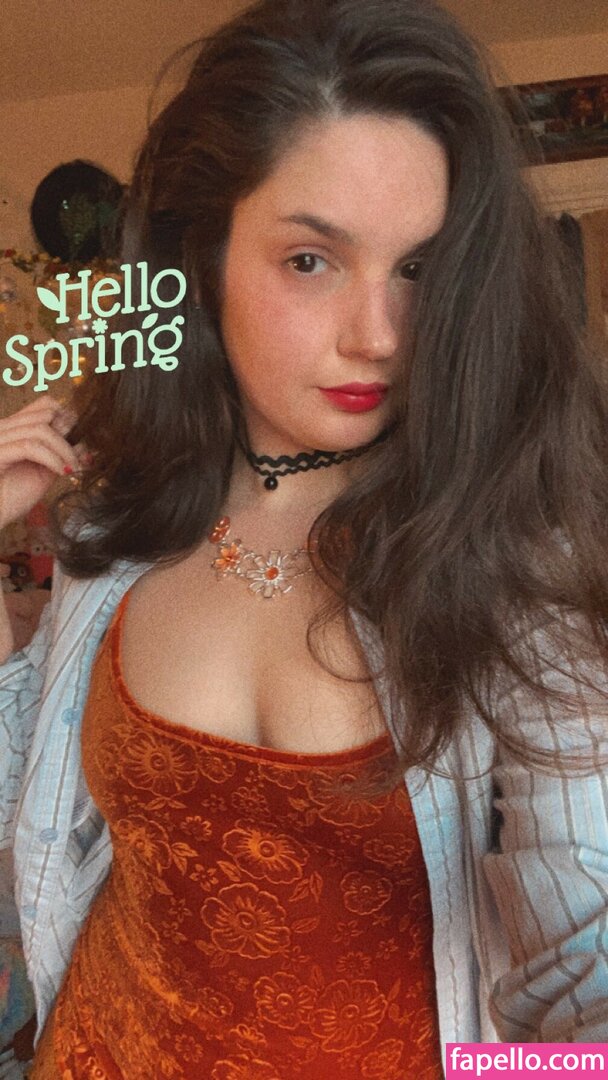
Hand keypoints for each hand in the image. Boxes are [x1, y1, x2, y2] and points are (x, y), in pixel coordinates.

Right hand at [0, 397, 84, 529]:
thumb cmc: (11, 498)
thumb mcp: (41, 473)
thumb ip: (58, 455)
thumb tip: (82, 444)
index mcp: (12, 429)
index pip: (44, 405)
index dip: (67, 418)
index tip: (79, 438)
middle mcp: (2, 428)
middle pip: (45, 415)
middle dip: (68, 436)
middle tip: (78, 457)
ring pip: (40, 429)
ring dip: (64, 449)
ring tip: (72, 467)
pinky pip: (29, 447)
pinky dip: (51, 458)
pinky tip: (61, 471)